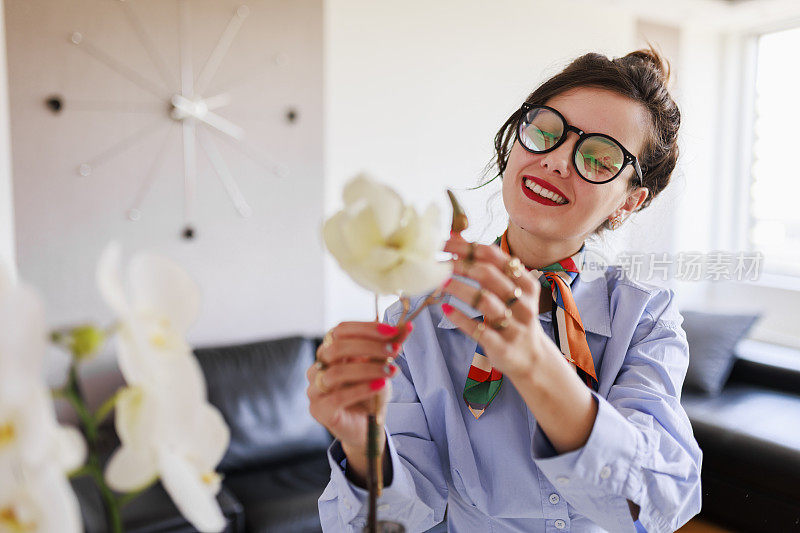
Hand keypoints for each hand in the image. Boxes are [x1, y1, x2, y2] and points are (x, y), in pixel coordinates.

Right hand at [306, 321, 410, 454]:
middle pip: (337, 347)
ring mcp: (315, 389)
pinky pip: (338, 397)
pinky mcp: (319, 410)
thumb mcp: (382, 366)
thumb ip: (390, 346)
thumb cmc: (371, 393)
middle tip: (394, 350)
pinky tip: (379, 386)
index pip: (341, 330)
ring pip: (337, 372)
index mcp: (330, 351)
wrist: (367, 426)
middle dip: (369, 346)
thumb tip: (407, 326)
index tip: (392, 331)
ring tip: (390, 371)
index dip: (366, 328)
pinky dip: (361, 389)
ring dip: (368, 369)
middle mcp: (318, 367)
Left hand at [441, 235, 547, 378]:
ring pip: (485, 301)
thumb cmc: (514, 317)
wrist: (531, 358)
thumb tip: (455, 236)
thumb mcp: (509, 291)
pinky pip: (479, 330)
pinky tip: (446, 309)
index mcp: (526, 283)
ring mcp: (514, 325)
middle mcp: (522, 302)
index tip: (443, 243)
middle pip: (488, 274)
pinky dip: (461, 318)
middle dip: (459, 265)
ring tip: (440, 282)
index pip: (493, 255)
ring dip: (459, 288)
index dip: (465, 246)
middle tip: (438, 263)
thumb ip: (487, 266)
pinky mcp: (502, 346)